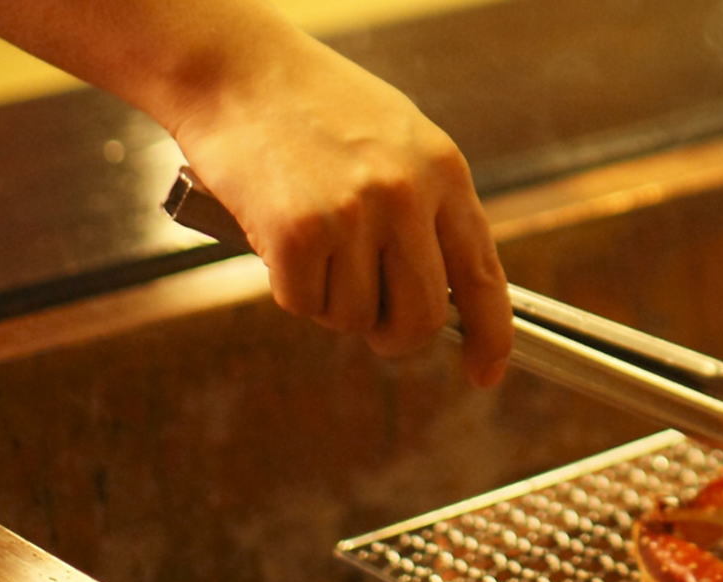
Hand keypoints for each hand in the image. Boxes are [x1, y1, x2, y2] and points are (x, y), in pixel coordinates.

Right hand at [169, 39, 512, 385]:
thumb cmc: (312, 106)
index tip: (484, 373)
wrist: (232, 67)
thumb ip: (429, 211)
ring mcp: (354, 214)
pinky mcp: (298, 233)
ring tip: (312, 243)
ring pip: (355, 317)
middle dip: (394, 334)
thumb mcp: (398, 143)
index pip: (485, 277)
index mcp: (444, 173)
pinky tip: (279, 237)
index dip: (491, 337)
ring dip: (329, 300)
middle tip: (371, 323)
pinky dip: (289, 287)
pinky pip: (304, 304)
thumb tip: (448, 293)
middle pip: (421, 316)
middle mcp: (407, 196)